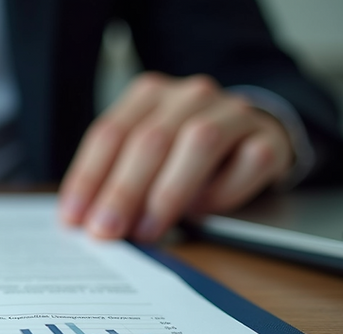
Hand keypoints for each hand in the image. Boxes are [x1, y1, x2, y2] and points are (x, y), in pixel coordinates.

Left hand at [58, 72, 292, 241]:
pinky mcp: (268, 138)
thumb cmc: (184, 154)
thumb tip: (84, 223)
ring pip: (199, 142)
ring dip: (168, 193)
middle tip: (105, 231)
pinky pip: (247, 161)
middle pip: (150, 138)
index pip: (110, 132)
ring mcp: (233, 112)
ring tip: (147, 230)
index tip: (74, 218)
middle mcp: (190, 95)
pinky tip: (201, 212)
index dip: (88, 177)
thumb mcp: (144, 158)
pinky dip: (221, 191)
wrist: (255, 134)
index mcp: (149, 94)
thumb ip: (115, 179)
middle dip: (123, 191)